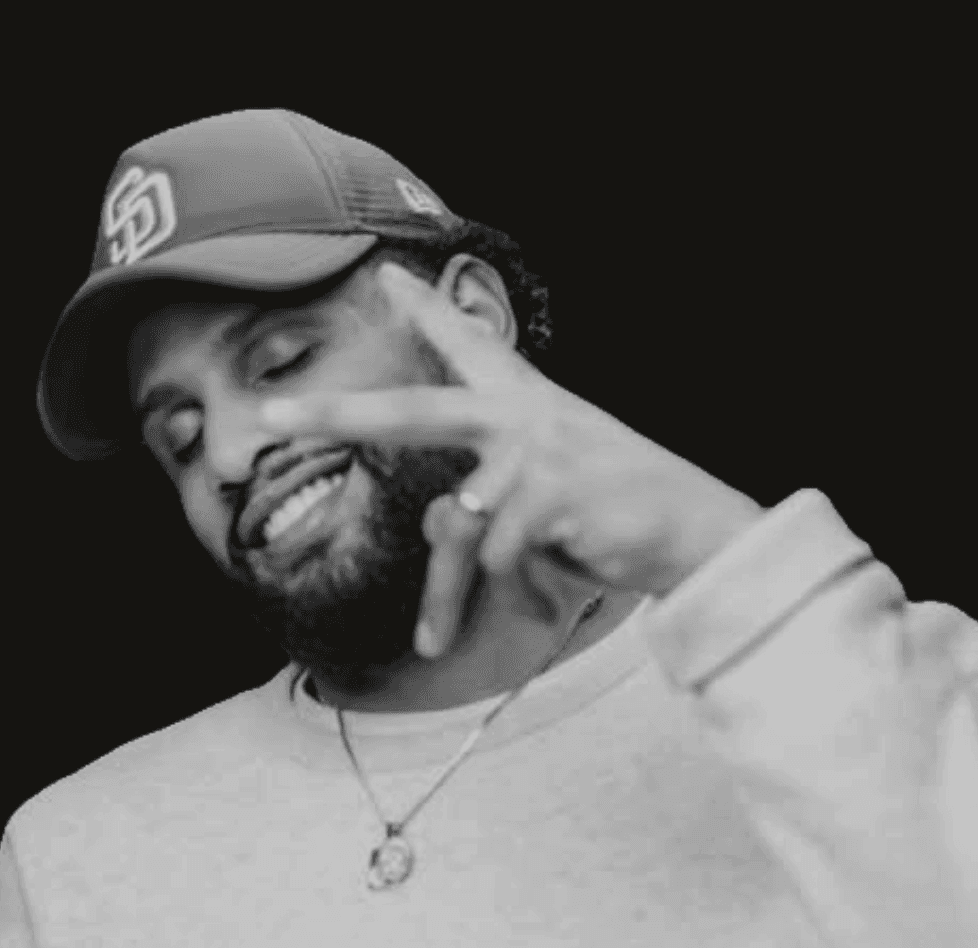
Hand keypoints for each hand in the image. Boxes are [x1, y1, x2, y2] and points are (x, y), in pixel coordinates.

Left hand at [260, 262, 763, 657]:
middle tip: (274, 413)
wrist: (702, 536)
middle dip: (339, 414)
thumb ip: (486, 502)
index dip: (428, 311)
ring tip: (435, 640)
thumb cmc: (622, 517)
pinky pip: (495, 555)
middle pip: (413, 412)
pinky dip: (506, 596)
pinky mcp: (553, 492)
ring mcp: (538, 451)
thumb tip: (440, 521)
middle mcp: (526, 416)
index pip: (472, 348)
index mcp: (529, 405)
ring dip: (444, 595)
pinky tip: (534, 612)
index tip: (388, 277)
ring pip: (453, 525)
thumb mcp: (546, 502)